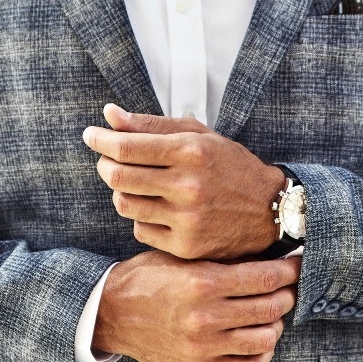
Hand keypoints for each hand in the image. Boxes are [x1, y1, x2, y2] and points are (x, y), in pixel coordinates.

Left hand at [82, 103, 286, 260]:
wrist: (271, 211)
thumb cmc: (231, 167)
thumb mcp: (199, 136)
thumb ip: (152, 125)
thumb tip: (109, 115)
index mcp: (191, 152)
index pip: (126, 147)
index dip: (100, 140)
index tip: (91, 135)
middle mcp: (188, 186)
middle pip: (118, 177)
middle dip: (105, 165)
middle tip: (108, 160)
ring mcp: (187, 219)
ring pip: (125, 204)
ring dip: (121, 192)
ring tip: (135, 184)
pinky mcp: (186, 246)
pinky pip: (140, 230)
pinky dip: (141, 218)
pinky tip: (156, 209)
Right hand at [92, 251, 300, 361]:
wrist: (109, 313)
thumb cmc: (147, 278)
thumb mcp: (181, 257)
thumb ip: (221, 260)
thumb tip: (268, 256)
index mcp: (202, 283)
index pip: (265, 278)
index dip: (289, 270)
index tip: (297, 264)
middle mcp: (206, 317)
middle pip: (272, 307)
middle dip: (287, 294)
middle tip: (287, 287)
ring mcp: (203, 347)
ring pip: (266, 339)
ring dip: (276, 324)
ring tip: (271, 313)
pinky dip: (261, 354)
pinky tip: (257, 340)